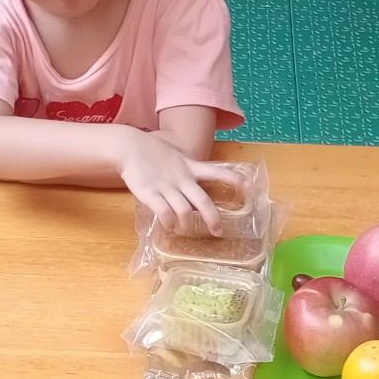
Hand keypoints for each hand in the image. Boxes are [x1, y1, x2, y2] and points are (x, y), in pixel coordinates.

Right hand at [117, 131, 243, 235]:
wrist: (129, 147)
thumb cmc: (152, 150)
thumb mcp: (176, 154)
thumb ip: (187, 165)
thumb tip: (197, 172)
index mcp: (190, 167)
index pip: (217, 171)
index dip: (233, 178)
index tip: (248, 186)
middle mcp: (182, 179)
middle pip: (203, 201)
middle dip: (213, 218)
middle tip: (218, 231)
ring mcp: (167, 187)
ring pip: (184, 211)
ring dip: (187, 224)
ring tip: (185, 229)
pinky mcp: (151, 194)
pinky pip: (165, 214)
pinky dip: (169, 223)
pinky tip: (169, 226)